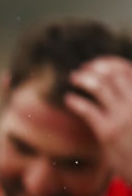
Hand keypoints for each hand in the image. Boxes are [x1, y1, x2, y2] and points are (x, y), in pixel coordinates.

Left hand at [65, 56, 131, 181]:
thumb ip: (131, 102)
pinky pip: (88, 110)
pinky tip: (69, 100)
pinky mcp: (109, 132)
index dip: (110, 63)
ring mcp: (124, 117)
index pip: (128, 70)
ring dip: (84, 79)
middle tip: (82, 69)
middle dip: (94, 69)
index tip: (96, 63)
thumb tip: (117, 88)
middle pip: (113, 75)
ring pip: (100, 87)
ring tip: (74, 78)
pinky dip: (76, 101)